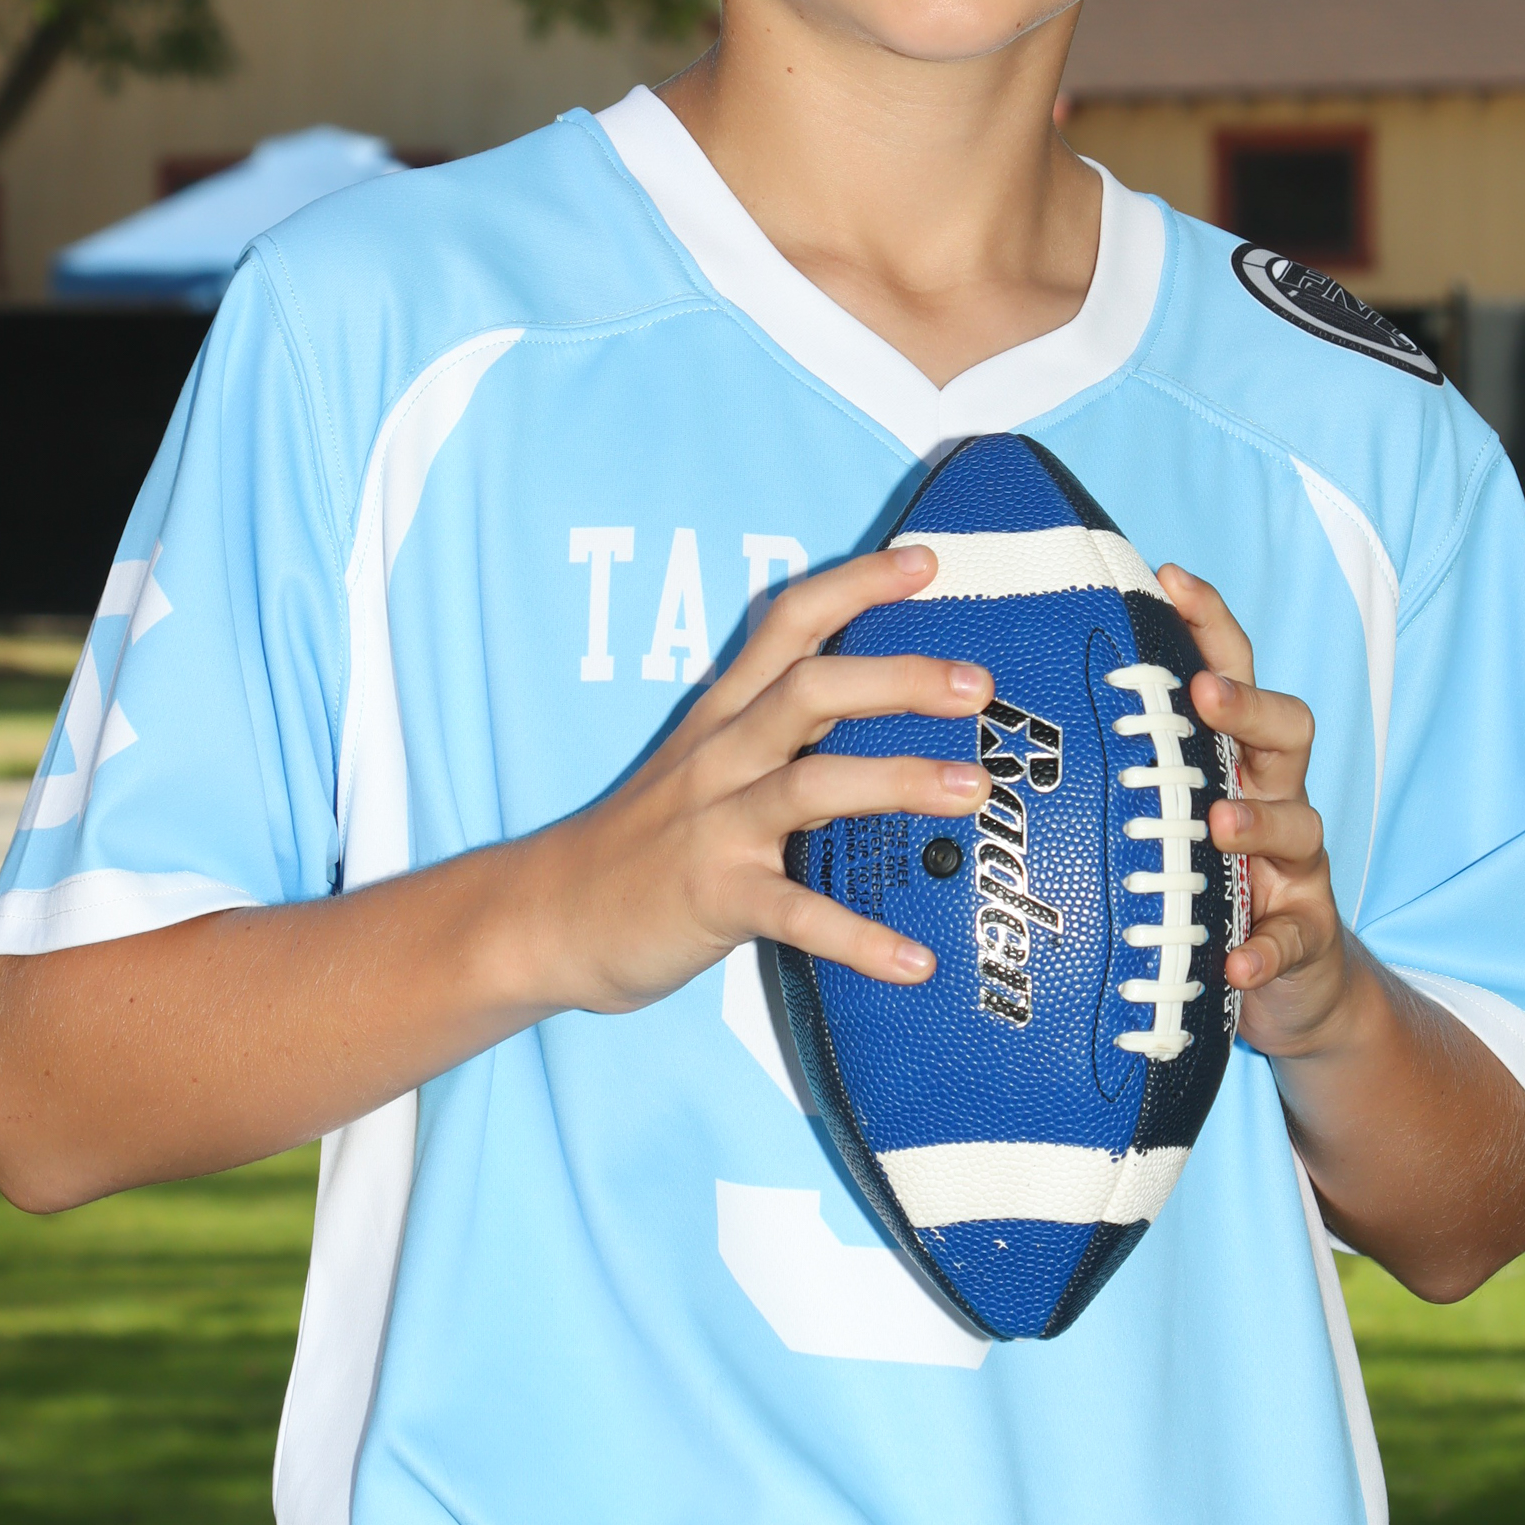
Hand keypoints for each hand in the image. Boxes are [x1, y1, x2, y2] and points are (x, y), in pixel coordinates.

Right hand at [520, 543, 991, 1016]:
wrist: (546, 917)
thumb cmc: (644, 843)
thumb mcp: (704, 765)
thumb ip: (783, 736)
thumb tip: (883, 711)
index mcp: (723, 716)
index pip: (788, 624)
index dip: (855, 584)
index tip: (925, 562)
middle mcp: (721, 758)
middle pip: (812, 689)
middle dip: (899, 677)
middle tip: (978, 684)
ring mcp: (715, 827)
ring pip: (812, 785)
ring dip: (898, 781)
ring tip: (973, 789)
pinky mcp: (714, 899)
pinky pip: (796, 914)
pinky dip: (859, 938)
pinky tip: (915, 962)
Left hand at [1155, 563, 1352, 1057]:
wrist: (1289, 985)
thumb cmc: (1204, 882)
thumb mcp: (1165, 820)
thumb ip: (1120, 773)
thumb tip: (1013, 723)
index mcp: (1233, 758)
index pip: (1231, 671)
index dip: (1210, 623)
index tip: (1171, 577)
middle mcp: (1273, 796)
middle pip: (1286, 728)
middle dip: (1247, 705)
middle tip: (1203, 694)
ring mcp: (1296, 866)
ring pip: (1299, 823)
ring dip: (1259, 820)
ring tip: (1219, 824)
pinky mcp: (1305, 935)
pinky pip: (1294, 936)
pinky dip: (1266, 947)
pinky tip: (1237, 960)